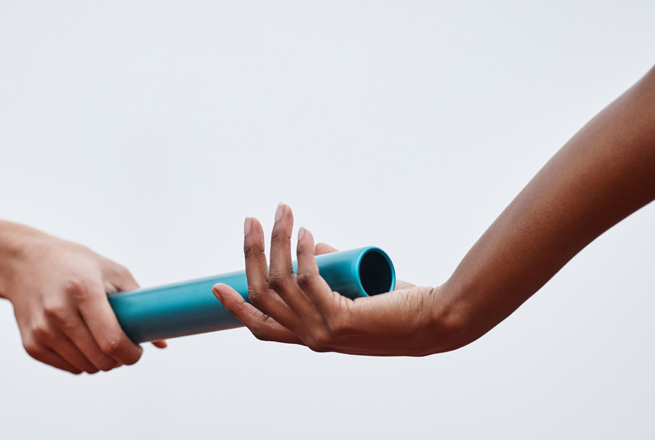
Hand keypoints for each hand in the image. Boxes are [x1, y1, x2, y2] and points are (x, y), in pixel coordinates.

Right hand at [5, 236, 165, 373]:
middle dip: (120, 359)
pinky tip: (83, 342)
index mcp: (83, 290)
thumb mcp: (112, 272)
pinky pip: (68, 367)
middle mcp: (59, 312)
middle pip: (100, 359)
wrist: (24, 263)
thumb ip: (139, 305)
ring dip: (101, 361)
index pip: (112, 340)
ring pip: (85, 367)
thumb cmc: (76, 265)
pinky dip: (81, 361)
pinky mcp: (31, 344)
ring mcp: (42, 330)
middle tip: (125, 346)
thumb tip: (163, 342)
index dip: (131, 353)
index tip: (138, 350)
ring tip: (104, 341)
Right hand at [212, 203, 451, 355]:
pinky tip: (308, 232)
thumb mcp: (355, 289)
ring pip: (281, 282)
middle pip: (262, 296)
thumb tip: (311, 242)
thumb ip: (330, 270)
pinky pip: (308, 279)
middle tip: (251, 220)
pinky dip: (303, 251)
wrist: (436, 322)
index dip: (236, 306)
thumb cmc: (400, 307)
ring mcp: (322, 332)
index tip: (217, 285)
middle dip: (251, 254)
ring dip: (278, 241)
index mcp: (311, 337)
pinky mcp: (338, 319)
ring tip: (282, 211)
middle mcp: (311, 339)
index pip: (262, 326)